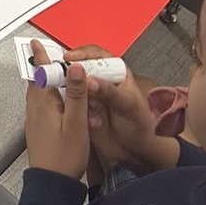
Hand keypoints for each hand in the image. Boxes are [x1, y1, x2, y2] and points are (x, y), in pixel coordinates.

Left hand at [24, 41, 89, 180]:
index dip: (41, 55)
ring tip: (55, 75)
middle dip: (43, 67)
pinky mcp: (38, 129)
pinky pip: (41, 105)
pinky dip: (49, 97)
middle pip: (38, 81)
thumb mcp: (76, 124)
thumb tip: (76, 68)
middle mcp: (35, 109)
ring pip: (39, 94)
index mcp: (43, 103)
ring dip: (46, 82)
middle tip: (47, 54)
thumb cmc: (64, 157)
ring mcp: (34, 120)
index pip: (41, 72)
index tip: (37, 42)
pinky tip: (59, 103)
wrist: (52, 186)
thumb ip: (76, 95)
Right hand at [66, 45, 179, 177]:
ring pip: (72, 88)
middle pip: (79, 69)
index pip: (95, 55)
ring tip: (84, 107)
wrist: (134, 150)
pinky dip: (75, 111)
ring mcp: (89, 95)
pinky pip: (71, 106)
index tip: (69, 60)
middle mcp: (99, 81)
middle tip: (66, 82)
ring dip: (74, 96)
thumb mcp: (128, 105)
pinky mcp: (82, 110)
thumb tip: (91, 81)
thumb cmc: (139, 123)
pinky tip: (89, 121)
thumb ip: (110, 92)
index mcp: (114, 71)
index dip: (81, 55)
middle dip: (71, 75)